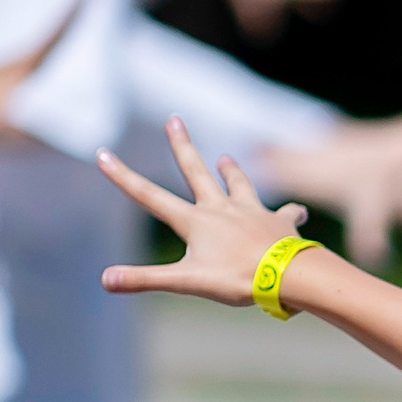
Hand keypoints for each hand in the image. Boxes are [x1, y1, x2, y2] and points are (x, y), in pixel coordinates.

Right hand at [96, 119, 315, 305]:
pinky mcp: (281, 222)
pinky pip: (286, 213)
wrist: (290, 275)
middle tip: (174, 120)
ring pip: (240, 185)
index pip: (149, 196)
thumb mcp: (187, 282)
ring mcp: (253, 212)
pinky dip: (291, 212)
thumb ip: (145, 279)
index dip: (123, 177)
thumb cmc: (239, 279)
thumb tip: (105, 280)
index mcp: (196, 221)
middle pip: (196, 172)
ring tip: (227, 157)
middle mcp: (222, 209)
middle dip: (182, 145)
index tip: (103, 154)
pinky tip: (299, 211)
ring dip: (232, 172)